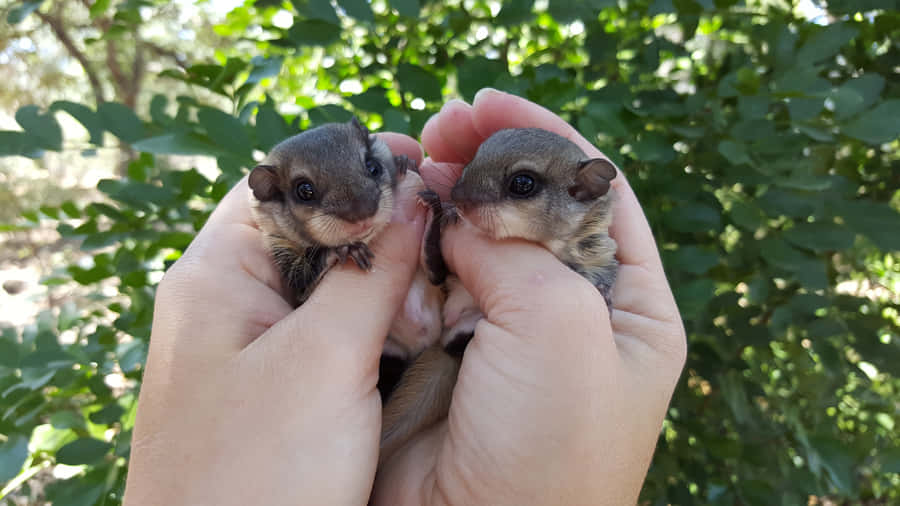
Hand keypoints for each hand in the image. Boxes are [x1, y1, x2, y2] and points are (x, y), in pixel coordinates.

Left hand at [123, 134, 424, 504]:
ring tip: (440, 266)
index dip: (348, 164)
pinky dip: (371, 320)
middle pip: (307, 230)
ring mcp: (251, 349)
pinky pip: (328, 332)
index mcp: (214, 276)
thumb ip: (369, 272)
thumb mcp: (323, 360)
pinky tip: (414, 322)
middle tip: (443, 218)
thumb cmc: (257, 475)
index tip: (420, 160)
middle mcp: (227, 304)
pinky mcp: (276, 389)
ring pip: (324, 284)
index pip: (280, 181)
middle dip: (375, 221)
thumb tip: (412, 196)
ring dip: (379, 275)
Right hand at [371, 90, 686, 504]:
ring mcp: (506, 331)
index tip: (487, 105)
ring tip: (409, 165)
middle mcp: (571, 313)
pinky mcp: (448, 351)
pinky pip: (428, 281)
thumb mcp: (560, 327)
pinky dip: (410, 248)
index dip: (543, 140)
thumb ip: (515, 248)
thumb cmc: (550, 451)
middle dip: (486, 162)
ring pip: (473, 241)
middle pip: (530, 210)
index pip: (593, 194)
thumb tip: (460, 205)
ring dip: (442, 201)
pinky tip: (392, 222)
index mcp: (629, 306)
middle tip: (438, 129)